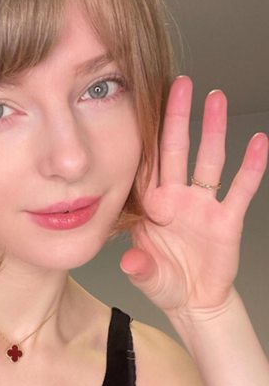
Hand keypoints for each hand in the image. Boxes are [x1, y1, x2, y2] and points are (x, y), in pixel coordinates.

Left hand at [120, 75, 267, 316]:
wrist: (193, 302)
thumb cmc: (164, 282)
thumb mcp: (146, 276)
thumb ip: (139, 267)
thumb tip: (130, 263)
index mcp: (151, 206)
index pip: (146, 165)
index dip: (144, 137)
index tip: (140, 105)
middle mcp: (176, 199)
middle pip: (176, 151)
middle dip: (178, 118)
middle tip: (180, 84)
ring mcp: (202, 206)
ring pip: (209, 160)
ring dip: (213, 130)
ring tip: (216, 98)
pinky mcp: (227, 220)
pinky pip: (240, 189)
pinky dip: (250, 167)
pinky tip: (259, 142)